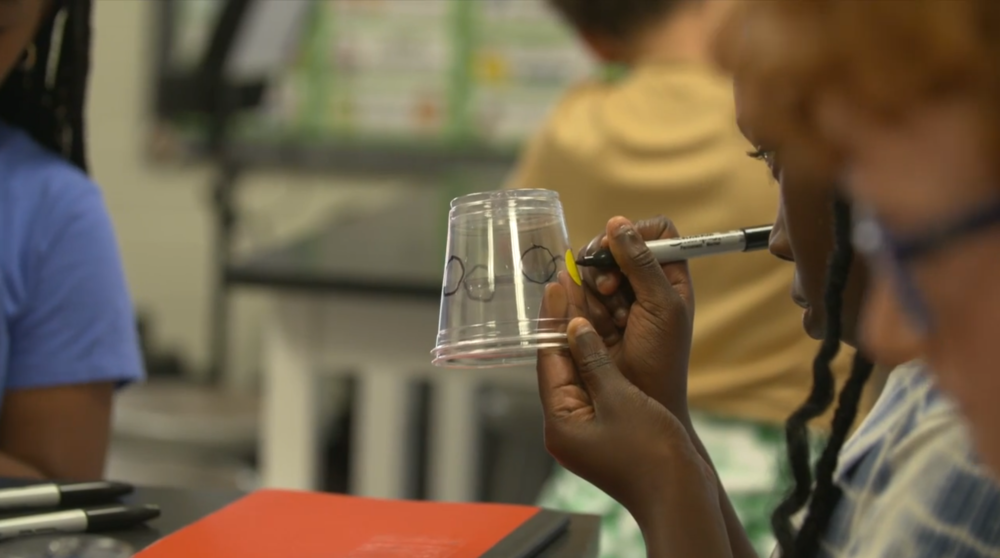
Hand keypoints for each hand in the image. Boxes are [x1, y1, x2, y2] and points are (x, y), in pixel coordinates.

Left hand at [536, 286, 730, 556]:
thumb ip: (593, 360)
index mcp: (559, 422)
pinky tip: (606, 332)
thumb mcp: (619, 398)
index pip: (548, 361)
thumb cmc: (650, 452)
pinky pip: (595, 386)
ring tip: (584, 298)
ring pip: (578, 373)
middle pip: (559, 365)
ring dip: (582, 338)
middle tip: (566, 284)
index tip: (554, 287)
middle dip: (565, 326)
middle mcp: (564, 426)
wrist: (680, 495)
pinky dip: (599, 359)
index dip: (552, 321)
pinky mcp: (604, 431)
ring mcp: (584, 430)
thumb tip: (574, 327)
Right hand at [576, 216, 694, 420]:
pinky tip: (594, 324)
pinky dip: (582, 304)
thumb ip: (642, 264)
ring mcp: (617, 298)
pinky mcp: (592, 313)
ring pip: (594, 269)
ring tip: (610, 317)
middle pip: (617, 246)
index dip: (636, 232)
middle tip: (607, 287)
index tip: (617, 245)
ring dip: (595, 289)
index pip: (657, 232)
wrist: (639, 400)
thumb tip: (618, 223)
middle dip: (607, 262)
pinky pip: (579, 293)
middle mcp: (644, 282)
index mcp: (670, 277)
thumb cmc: (661, 358)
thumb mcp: (660, 306)